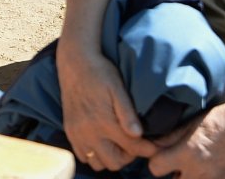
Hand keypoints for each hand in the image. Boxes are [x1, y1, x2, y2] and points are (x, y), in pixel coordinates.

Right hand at [54, 43, 147, 169]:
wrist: (74, 62)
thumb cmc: (100, 72)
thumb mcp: (117, 87)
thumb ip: (127, 112)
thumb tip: (138, 134)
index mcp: (104, 122)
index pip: (132, 148)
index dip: (147, 149)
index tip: (155, 146)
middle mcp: (89, 132)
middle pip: (115, 162)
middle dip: (128, 156)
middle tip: (134, 143)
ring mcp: (77, 134)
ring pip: (98, 163)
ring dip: (110, 157)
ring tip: (118, 143)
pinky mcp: (69, 132)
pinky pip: (82, 156)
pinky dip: (94, 154)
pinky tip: (102, 141)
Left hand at [145, 95, 224, 178]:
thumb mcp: (194, 122)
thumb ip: (171, 136)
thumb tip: (152, 144)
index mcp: (189, 152)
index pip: (155, 168)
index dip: (156, 160)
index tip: (161, 154)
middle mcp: (200, 172)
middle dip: (172, 172)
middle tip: (177, 161)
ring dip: (187, 177)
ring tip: (193, 164)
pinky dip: (203, 178)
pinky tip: (207, 167)